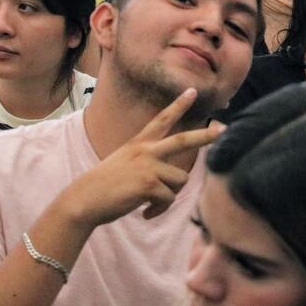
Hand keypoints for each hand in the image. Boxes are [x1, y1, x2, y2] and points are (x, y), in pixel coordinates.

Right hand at [54, 89, 222, 229]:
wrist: (83, 201)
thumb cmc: (104, 187)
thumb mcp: (125, 165)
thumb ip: (149, 165)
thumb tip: (174, 180)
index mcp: (139, 144)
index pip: (161, 120)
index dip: (178, 105)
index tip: (192, 91)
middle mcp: (145, 150)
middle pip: (183, 140)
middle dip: (205, 135)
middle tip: (223, 129)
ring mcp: (148, 166)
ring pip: (180, 180)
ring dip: (169, 196)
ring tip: (150, 203)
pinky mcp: (149, 184)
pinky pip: (169, 199)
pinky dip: (158, 210)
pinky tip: (145, 213)